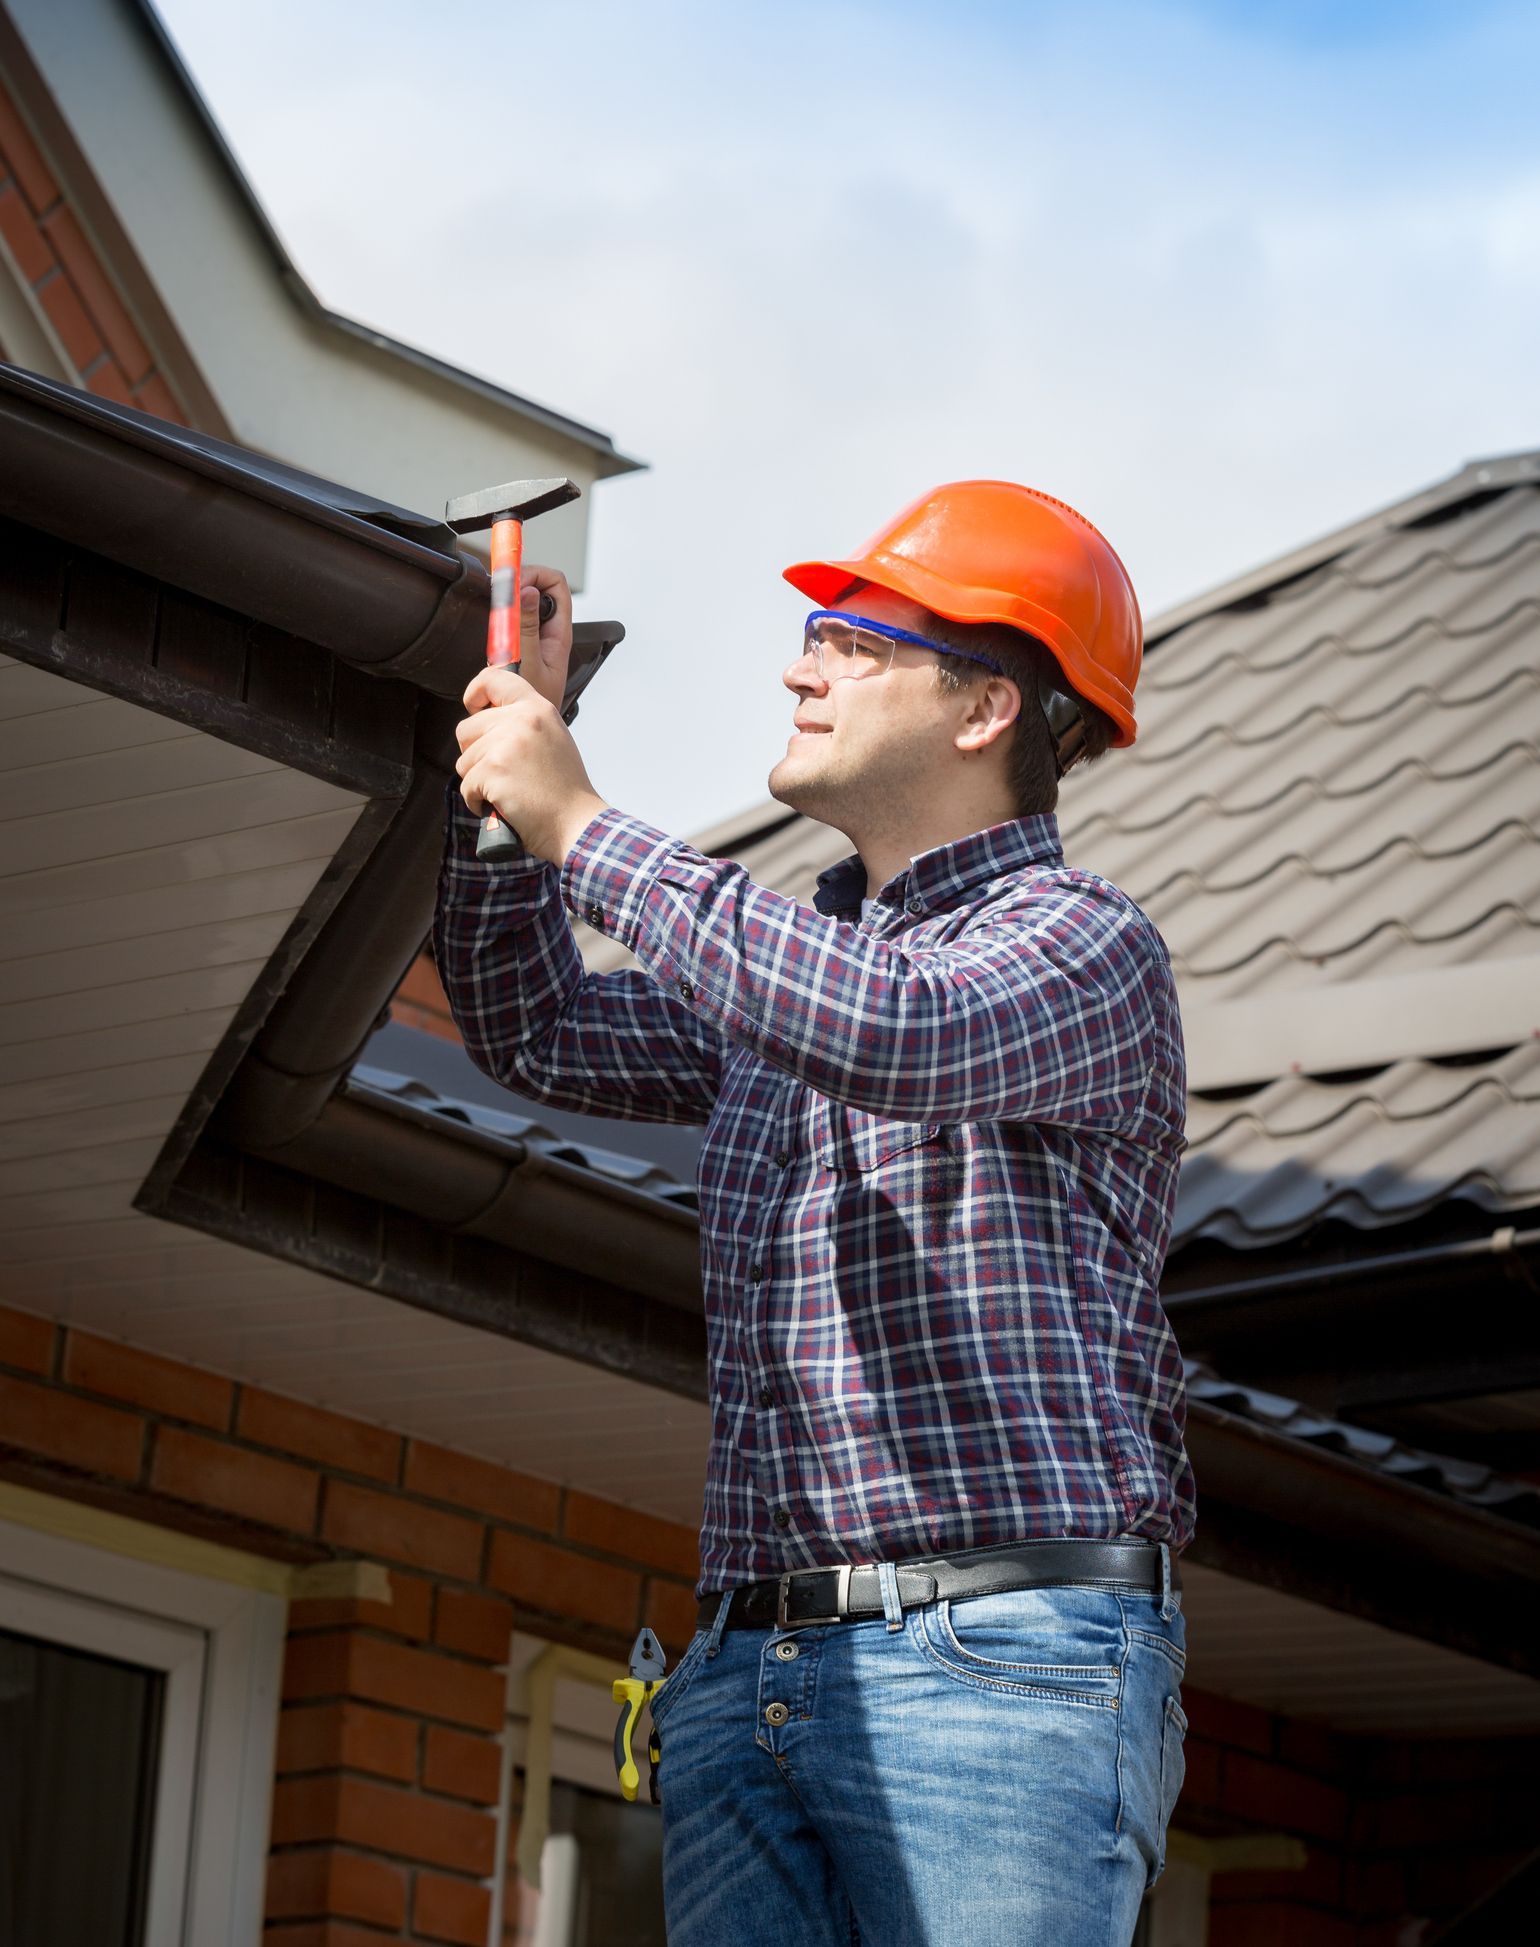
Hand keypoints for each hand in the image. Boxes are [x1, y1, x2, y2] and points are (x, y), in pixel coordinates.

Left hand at [456, 665, 609, 864]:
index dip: (475, 692)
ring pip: (463, 760)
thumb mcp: (552, 737)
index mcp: (536, 708)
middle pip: (466, 728)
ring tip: (508, 790)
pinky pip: (466, 786)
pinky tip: (502, 805)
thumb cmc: (565, 789)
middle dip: (475, 754)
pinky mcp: (492, 771)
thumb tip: (488, 718)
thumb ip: (523, 722)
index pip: (493, 680)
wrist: (576, 823)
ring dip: (478, 781)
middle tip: (502, 772)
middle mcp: (520, 720)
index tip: (473, 707)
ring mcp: (504, 745)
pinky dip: (478, 801)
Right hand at [509, 563, 573, 712]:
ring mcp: (531, 638)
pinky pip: (504, 625)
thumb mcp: (529, 664)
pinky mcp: (515, 646)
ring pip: (517, 606)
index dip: (534, 575)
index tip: (513, 583)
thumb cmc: (533, 706)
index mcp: (558, 633)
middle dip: (514, 589)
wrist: (523, 729)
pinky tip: (495, 643)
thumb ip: (527, 628)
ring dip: (503, 611)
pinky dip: (496, 627)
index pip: (555, 583)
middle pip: (534, 588)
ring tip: (499, 628)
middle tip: (499, 600)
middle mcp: (547, 632)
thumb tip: (529, 592)